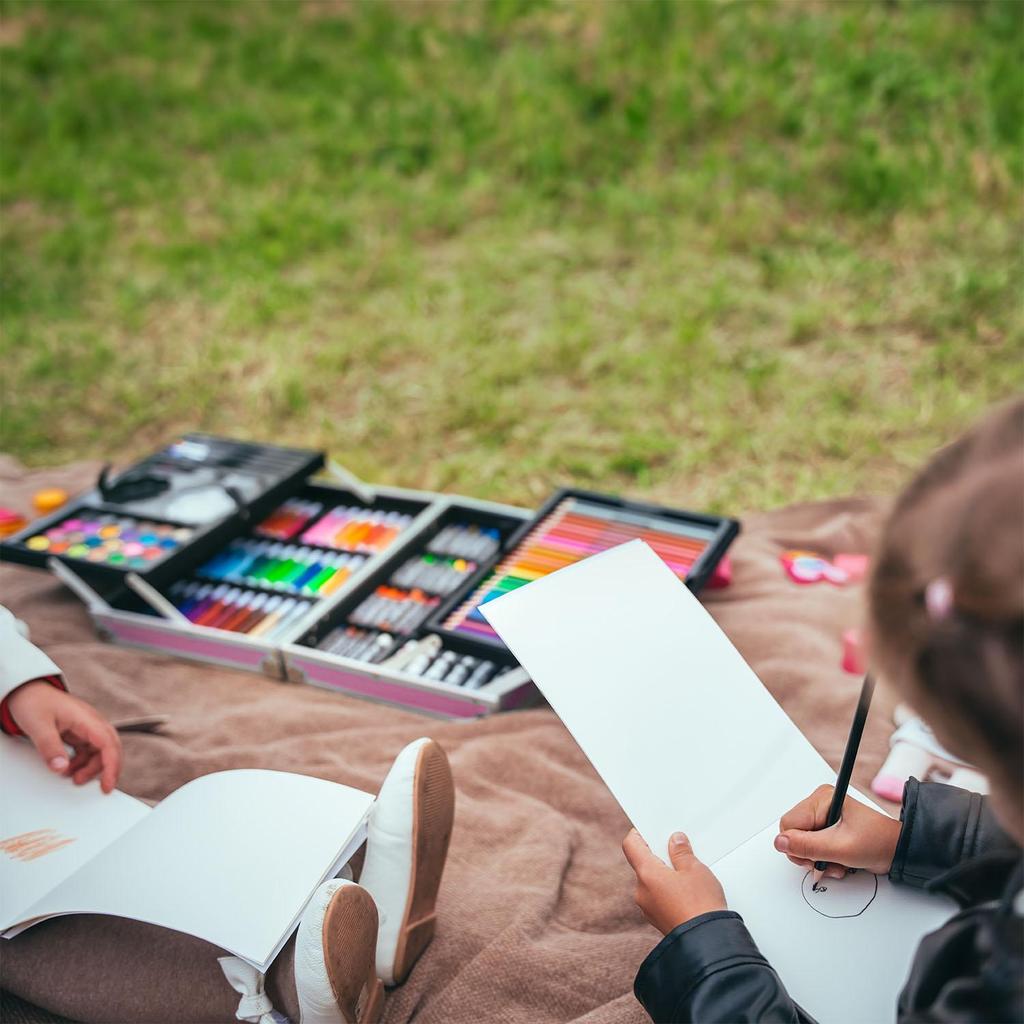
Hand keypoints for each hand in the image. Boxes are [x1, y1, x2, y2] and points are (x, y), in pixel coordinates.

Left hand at [6, 681, 121, 792]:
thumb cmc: (33, 702)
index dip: (112, 766)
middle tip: (100, 788)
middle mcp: (91, 722)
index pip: (108, 743)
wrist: (25, 691)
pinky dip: (81, 762)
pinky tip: (68, 768)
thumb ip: (50, 748)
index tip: (107, 785)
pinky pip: (88, 750)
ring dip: (90, 767)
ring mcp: (86, 727)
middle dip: (106, 769)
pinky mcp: (79, 732)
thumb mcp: (38, 726)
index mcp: (86, 718)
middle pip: (110, 748)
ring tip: (73, 777)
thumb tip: (62, 768)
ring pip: (99, 751)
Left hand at [622, 828, 726, 934]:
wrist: (708, 944)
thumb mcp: (695, 870)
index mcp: (646, 874)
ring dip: (665, 873)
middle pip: (642, 863)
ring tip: (687, 871)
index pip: (631, 845)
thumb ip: (681, 852)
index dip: (639, 834)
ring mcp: (648, 908)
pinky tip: (687, 890)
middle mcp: (641, 891)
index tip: (650, 829)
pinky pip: (658, 897)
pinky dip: (668, 889)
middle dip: (658, 854)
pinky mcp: (658, 919)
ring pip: (652, 881)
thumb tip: (674, 841)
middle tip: (677, 847)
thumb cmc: (702, 905)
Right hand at [774, 784, 900, 878]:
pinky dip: (822, 858)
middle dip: (809, 854)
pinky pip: (811, 845)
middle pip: (793, 833)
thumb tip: (780, 843)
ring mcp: (823, 816)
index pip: (788, 824)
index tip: (815, 858)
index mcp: (822, 799)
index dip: (798, 845)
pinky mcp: (827, 828)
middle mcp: (819, 804)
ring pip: (801, 842)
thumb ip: (808, 846)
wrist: (898, 852)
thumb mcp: (841, 848)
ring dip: (817, 859)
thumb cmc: (877, 843)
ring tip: (837, 864)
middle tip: (828, 862)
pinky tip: (837, 862)